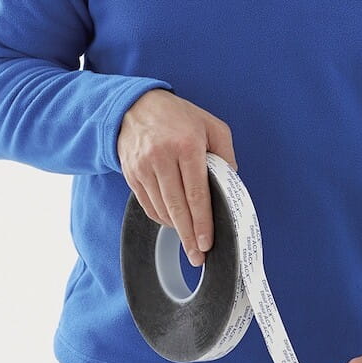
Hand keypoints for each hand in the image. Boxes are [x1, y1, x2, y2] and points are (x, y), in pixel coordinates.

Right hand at [116, 90, 236, 266]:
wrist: (135, 106)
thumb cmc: (177, 116)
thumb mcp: (211, 125)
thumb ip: (225, 153)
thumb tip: (230, 181)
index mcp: (186, 145)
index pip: (196, 193)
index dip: (202, 222)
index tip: (207, 242)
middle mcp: (162, 157)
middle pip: (177, 207)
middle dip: (189, 236)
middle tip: (197, 256)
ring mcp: (143, 167)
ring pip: (161, 209)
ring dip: (176, 228)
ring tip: (188, 240)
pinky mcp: (131, 174)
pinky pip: (147, 205)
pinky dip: (161, 217)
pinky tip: (172, 222)